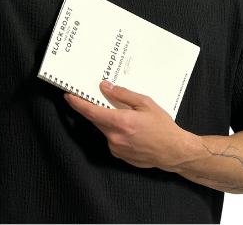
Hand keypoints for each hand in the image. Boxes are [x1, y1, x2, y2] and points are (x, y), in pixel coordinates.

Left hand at [64, 80, 192, 171]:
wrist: (174, 152)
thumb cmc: (163, 127)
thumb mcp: (145, 103)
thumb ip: (123, 94)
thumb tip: (106, 87)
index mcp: (120, 122)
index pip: (91, 112)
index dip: (77, 103)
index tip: (68, 96)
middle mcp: (115, 137)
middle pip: (95, 119)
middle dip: (92, 108)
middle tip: (94, 97)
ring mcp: (116, 148)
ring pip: (103, 129)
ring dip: (106, 120)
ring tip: (121, 114)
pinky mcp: (119, 155)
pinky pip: (110, 139)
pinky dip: (114, 131)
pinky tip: (128, 128)